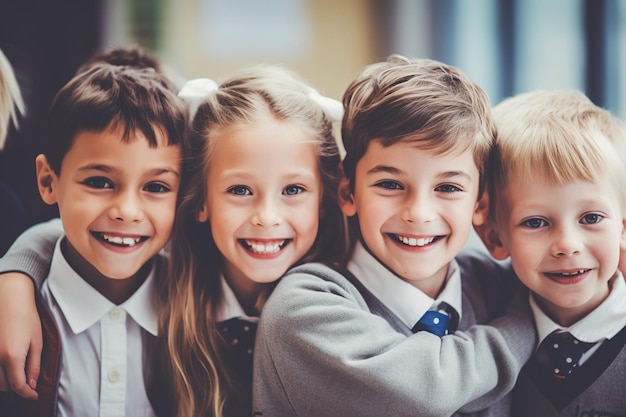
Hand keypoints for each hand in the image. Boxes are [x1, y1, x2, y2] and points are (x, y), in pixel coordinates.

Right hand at [0, 272, 41, 398]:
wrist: (10, 300)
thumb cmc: (27, 318)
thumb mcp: (37, 342)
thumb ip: (34, 366)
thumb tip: (32, 385)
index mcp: (12, 356)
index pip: (18, 385)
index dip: (27, 393)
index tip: (34, 395)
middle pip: (4, 386)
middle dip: (17, 387)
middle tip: (28, 381)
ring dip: (6, 382)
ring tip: (18, 373)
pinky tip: (7, 367)